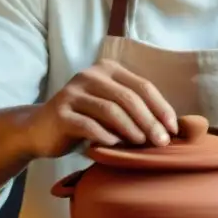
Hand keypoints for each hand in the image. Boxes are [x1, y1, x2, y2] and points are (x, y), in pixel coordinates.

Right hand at [26, 59, 177, 157]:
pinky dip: (106, 137)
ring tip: (142, 145)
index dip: (161, 108)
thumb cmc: (86, 121)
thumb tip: (176, 126)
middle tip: (162, 142)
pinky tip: (115, 147)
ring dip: (131, 129)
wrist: (41, 130)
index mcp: (107, 70)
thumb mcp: (112, 110)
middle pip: (129, 98)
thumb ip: (136, 110)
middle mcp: (90, 76)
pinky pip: (89, 125)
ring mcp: (73, 93)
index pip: (142, 86)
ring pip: (111, 110)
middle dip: (150, 121)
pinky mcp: (61, 113)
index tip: (173, 130)